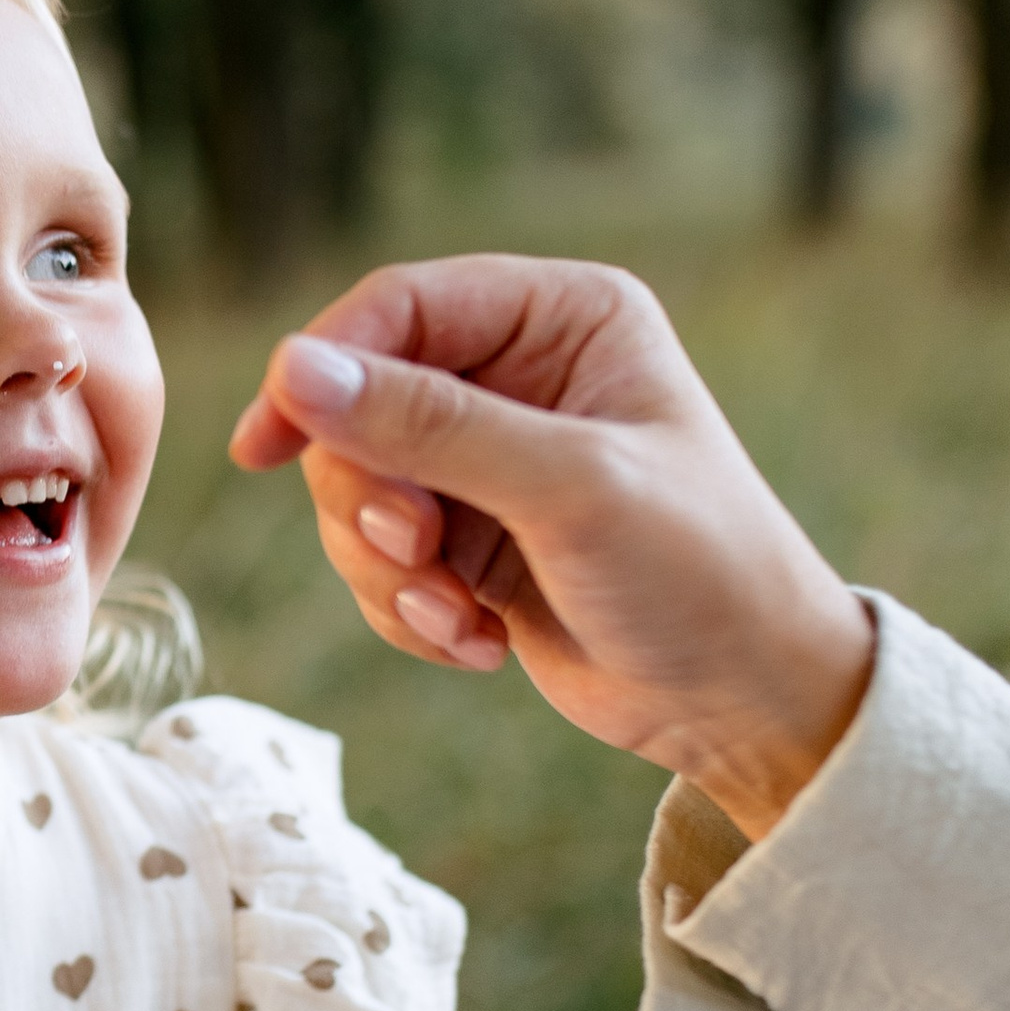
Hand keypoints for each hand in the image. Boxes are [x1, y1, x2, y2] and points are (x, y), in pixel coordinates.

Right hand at [228, 255, 874, 841]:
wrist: (745, 703)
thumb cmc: (698, 570)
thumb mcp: (568, 486)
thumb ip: (430, 425)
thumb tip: (294, 372)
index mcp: (562, 317)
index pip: (398, 307)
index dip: (321, 368)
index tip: (263, 446)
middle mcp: (519, 374)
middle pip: (356, 406)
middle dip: (371, 497)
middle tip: (418, 553)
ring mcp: (489, 461)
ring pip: (356, 492)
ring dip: (387, 569)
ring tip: (458, 619)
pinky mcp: (471, 540)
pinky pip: (377, 560)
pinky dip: (408, 610)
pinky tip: (478, 644)